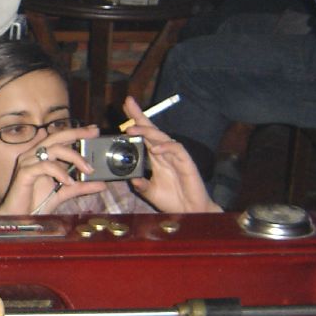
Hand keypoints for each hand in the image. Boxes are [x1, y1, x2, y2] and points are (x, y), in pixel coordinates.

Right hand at [0, 125, 105, 214]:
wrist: (19, 218)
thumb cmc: (36, 204)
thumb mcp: (64, 193)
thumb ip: (81, 187)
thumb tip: (101, 184)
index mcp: (41, 157)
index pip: (60, 138)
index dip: (76, 132)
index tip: (94, 130)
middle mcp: (33, 155)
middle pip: (56, 137)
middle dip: (77, 133)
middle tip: (93, 134)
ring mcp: (28, 163)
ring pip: (53, 149)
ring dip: (74, 158)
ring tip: (87, 170)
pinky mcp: (24, 173)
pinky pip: (45, 166)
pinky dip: (60, 172)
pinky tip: (69, 182)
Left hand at [120, 97, 222, 212]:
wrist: (190, 211)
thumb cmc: (173, 200)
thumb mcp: (151, 192)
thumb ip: (141, 185)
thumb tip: (131, 179)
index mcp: (156, 158)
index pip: (144, 135)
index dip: (136, 121)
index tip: (125, 106)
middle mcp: (165, 153)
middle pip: (152, 130)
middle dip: (139, 116)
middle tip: (127, 104)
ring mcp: (176, 156)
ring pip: (162, 136)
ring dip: (147, 131)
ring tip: (132, 129)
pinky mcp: (186, 162)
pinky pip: (177, 149)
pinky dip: (165, 147)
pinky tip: (155, 149)